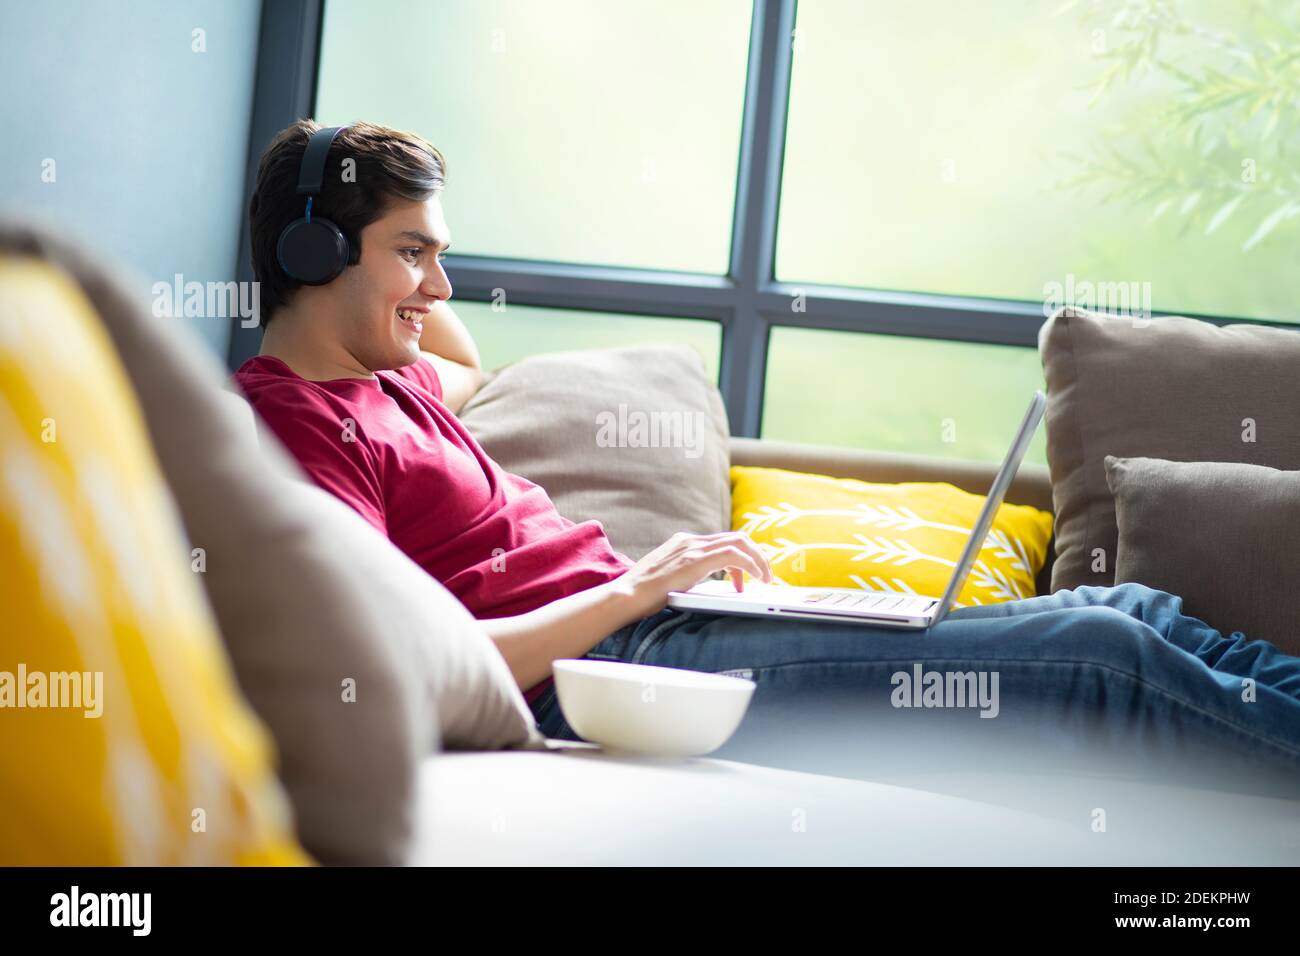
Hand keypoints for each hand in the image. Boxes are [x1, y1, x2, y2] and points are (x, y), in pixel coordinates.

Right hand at [612, 531, 773, 618]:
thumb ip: (687, 574)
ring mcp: (692, 549)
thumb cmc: (642, 595)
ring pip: (740, 542)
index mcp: (683, 543)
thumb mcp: (668, 578)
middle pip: (737, 537)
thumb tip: (707, 585)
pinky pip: (734, 555)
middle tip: (766, 575)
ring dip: (758, 560)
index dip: (742, 556)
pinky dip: (751, 565)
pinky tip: (756, 578)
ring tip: (765, 579)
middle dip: (757, 555)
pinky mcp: (695, 561)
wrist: (624, 597)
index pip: (723, 541)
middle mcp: (690, 541)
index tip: (748, 575)